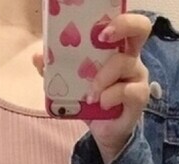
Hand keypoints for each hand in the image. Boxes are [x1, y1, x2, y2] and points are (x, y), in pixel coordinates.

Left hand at [33, 11, 152, 163]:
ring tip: (90, 94)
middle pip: (140, 28)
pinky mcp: (139, 97)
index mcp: (115, 47)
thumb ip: (55, 69)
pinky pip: (128, 90)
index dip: (117, 18)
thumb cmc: (91, 101)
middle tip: (102, 37)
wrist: (103, 131)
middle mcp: (130, 56)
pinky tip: (101, 105)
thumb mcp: (71, 83)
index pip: (125, 22)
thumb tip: (37, 57)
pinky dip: (110, 96)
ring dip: (102, 77)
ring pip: (124, 63)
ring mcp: (137, 76)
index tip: (99, 28)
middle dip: (122, 26)